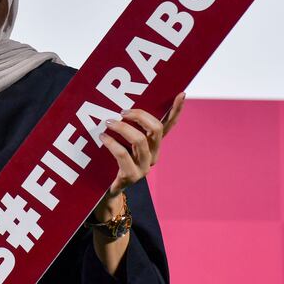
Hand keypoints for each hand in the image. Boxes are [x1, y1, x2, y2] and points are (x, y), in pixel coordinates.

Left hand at [93, 93, 185, 219]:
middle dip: (139, 115)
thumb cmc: (112, 160)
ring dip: (122, 127)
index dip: (175, 110)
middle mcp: (153, 155)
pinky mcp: (131, 175)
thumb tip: (118, 105)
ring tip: (107, 123)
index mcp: (154, 145)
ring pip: (140, 140)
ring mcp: (144, 167)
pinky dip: (111, 143)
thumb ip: (126, 127)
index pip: (168, 126)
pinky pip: (123, 154)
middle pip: (156, 130)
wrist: (104, 190)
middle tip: (121, 111)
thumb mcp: (122, 142)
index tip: (181, 93)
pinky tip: (102, 137)